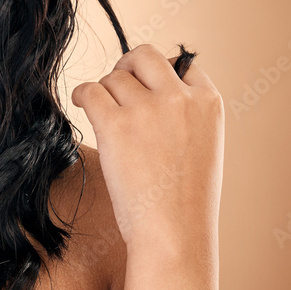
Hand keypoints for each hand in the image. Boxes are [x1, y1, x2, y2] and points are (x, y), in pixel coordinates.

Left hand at [70, 42, 223, 257]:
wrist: (174, 233)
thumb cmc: (186, 202)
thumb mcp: (204, 147)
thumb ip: (186, 115)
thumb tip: (152, 92)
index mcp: (208, 102)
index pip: (182, 64)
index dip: (160, 74)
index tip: (148, 88)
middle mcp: (179, 98)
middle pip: (144, 56)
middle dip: (128, 66)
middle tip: (118, 85)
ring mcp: (147, 108)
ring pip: (113, 78)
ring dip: (105, 92)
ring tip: (103, 112)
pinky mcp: (115, 124)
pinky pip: (90, 91)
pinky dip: (82, 95)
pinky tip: (82, 103)